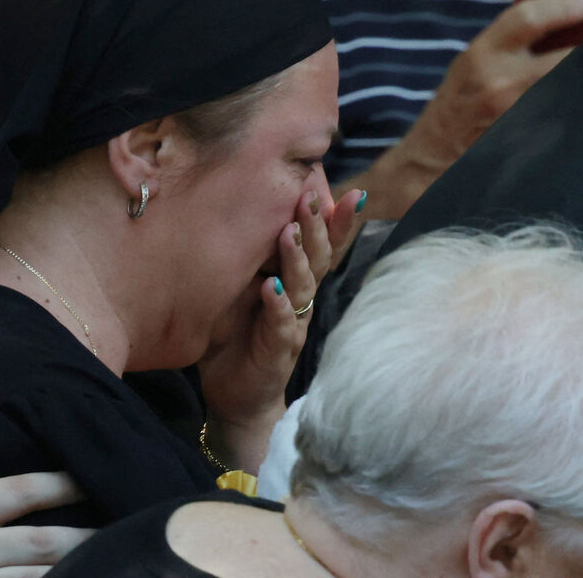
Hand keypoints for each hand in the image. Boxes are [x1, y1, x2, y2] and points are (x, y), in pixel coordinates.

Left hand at [196, 186, 360, 471]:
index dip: (334, 218)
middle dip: (316, 226)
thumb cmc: (239, 333)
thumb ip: (253, 254)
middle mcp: (301, 299)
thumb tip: (243, 206)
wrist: (237, 394)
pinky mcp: (278, 351)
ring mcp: (293, 325)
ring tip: (288, 233)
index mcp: (296, 280)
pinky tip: (271, 290)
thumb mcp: (244, 286)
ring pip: (302, 287)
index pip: (321, 243)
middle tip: (308, 196)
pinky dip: (277, 307)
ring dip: (296, 259)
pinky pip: (281, 326)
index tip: (345, 188)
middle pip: (317, 258)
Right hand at [358, 0, 582, 220]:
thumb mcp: (474, 61)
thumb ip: (513, 39)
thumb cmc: (458, 105)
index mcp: (482, 55)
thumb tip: (572, 13)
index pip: (530, 17)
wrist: (433, 158)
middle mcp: (501, 84)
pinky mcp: (535, 144)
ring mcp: (520, 117)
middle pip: (569, 54)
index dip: (567, 4)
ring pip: (579, 88)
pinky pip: (575, 118)